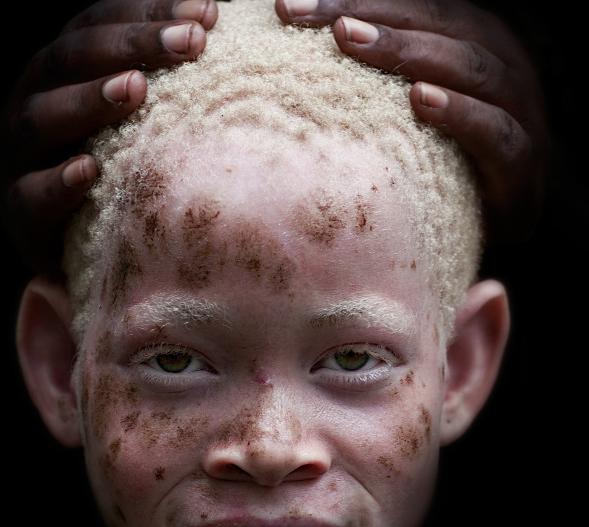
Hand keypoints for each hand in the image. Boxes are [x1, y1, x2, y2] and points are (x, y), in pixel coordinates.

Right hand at [0, 0, 219, 272]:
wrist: (67, 244)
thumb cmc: (114, 173)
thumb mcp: (133, 124)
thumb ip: (158, 86)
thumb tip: (215, 35)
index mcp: (60, 75)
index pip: (96, 26)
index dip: (148, 13)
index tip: (209, 14)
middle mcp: (33, 103)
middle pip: (70, 59)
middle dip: (131, 45)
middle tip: (191, 42)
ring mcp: (19, 158)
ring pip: (41, 119)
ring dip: (90, 100)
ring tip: (137, 88)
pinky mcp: (19, 211)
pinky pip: (33, 196)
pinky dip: (59, 182)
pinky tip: (91, 170)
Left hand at [275, 0, 546, 243]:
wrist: (496, 223)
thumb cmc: (439, 168)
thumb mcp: (404, 120)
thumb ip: (374, 86)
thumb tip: (305, 62)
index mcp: (468, 45)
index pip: (412, 9)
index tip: (286, 5)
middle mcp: (498, 65)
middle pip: (437, 24)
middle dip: (371, 14)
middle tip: (305, 13)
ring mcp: (517, 111)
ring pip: (469, 66)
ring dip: (407, 50)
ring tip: (349, 39)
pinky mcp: (521, 164)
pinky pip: (495, 132)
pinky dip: (459, 113)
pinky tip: (418, 100)